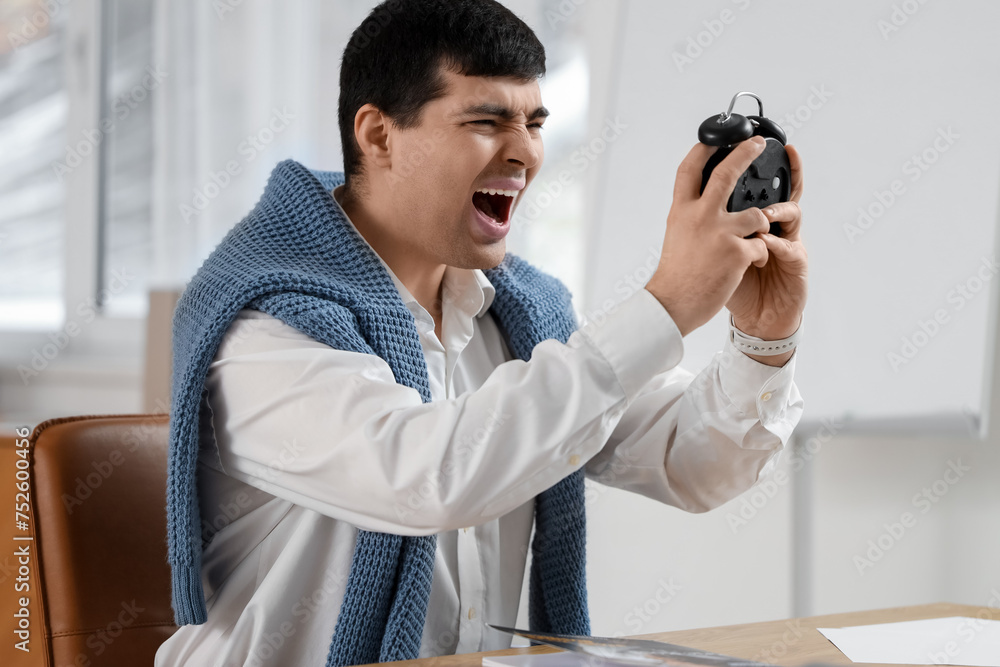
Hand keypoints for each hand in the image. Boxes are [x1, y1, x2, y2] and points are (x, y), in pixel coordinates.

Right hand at [645, 137, 771, 336]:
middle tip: (758, 144)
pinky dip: (759, 254)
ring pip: (757, 215)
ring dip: (761, 226)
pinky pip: (761, 244)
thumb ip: (691, 215)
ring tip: (755, 239)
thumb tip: (705, 202)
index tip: (715, 138)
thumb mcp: (676, 234)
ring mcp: (720, 232)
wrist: (674, 303)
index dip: (703, 149)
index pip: (689, 169)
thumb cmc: (675, 274)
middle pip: (726, 173)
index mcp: (681, 210)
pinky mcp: (737, 251)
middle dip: (746, 153)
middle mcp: (700, 215)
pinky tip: (749, 265)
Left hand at [726, 144, 807, 365]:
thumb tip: (685, 201)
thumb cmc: (732, 285)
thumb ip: (709, 226)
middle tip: (763, 149)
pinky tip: (766, 243)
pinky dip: (777, 244)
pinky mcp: (796, 264)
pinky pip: (791, 248)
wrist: (757, 320)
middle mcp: (772, 227)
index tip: (741, 138)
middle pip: (779, 189)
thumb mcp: (715, 250)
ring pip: (792, 213)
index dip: (748, 162)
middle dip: (776, 168)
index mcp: (750, 221)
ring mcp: (787, 242)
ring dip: (774, 211)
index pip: (753, 187)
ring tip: (761, 215)